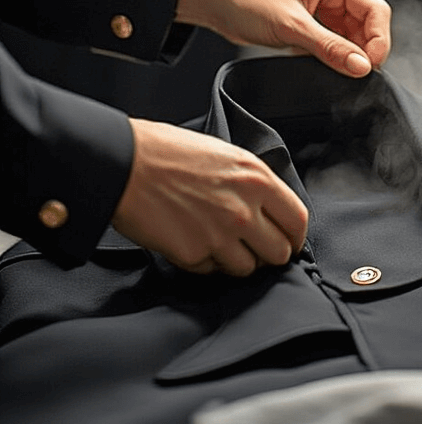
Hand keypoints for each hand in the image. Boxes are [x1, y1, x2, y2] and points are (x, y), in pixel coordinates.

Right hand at [112, 120, 307, 275]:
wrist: (123, 163)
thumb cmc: (165, 152)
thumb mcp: (223, 155)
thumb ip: (250, 183)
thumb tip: (267, 208)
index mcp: (256, 178)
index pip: (297, 220)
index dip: (295, 236)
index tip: (287, 241)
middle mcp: (244, 209)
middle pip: (279, 252)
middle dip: (267, 253)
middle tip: (252, 246)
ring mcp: (219, 234)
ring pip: (248, 269)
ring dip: (236, 261)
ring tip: (217, 242)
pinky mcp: (193, 253)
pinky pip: (212, 271)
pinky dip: (205, 262)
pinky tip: (192, 240)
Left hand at [176, 0, 390, 76]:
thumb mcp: (292, 27)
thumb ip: (330, 48)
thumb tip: (362, 66)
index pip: (376, 10)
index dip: (379, 41)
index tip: (370, 68)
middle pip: (367, 23)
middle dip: (363, 49)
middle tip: (352, 74)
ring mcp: (322, 2)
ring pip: (351, 33)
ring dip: (346, 53)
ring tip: (333, 68)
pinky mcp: (310, 17)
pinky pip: (332, 38)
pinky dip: (331, 53)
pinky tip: (320, 63)